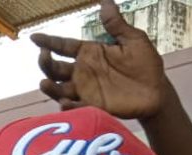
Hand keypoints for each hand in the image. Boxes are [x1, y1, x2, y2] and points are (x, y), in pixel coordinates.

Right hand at [31, 0, 165, 118]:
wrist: (157, 91)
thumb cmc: (145, 64)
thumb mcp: (133, 40)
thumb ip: (117, 24)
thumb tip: (105, 2)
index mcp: (89, 53)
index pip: (64, 46)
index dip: (48, 41)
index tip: (34, 38)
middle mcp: (82, 72)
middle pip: (56, 68)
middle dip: (46, 63)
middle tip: (44, 55)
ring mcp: (85, 90)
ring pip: (59, 89)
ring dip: (50, 87)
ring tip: (44, 82)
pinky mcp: (92, 106)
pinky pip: (76, 107)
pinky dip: (68, 107)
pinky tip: (64, 102)